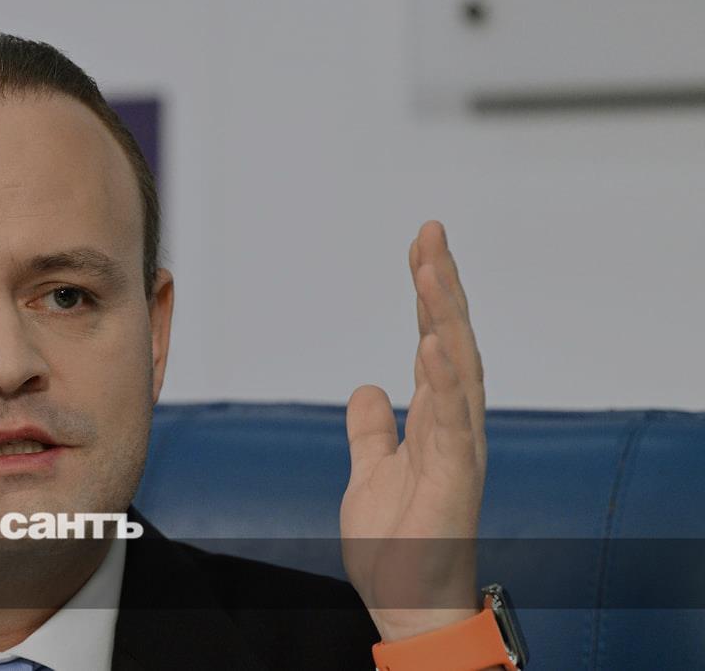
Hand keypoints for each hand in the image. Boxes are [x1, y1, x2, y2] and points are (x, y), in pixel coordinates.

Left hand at [340, 221, 486, 641]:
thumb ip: (372, 430)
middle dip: (441, 285)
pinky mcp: (454, 477)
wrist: (407, 597)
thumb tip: (368, 388)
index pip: (434, 342)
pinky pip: (451, 422)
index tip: (420, 247)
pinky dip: (443, 381)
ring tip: (431, 268)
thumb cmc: (399, 541)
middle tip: (430, 232)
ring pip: (457, 370)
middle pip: (451, 341)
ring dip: (444, 317)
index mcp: (436, 420)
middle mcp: (455, 425)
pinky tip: (433, 343)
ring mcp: (459, 448)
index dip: (429, 294)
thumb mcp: (370, 471)